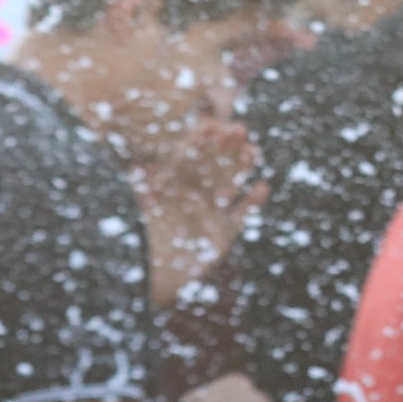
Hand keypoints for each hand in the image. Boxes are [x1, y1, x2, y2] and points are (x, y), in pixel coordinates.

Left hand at [128, 116, 262, 303]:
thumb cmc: (143, 241)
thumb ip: (145, 189)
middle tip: (239, 128)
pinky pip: (242, 213)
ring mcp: (211, 212)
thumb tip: (141, 170)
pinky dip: (252, 201)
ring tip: (253, 151)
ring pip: (230, 184)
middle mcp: (193, 195)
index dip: (201, 141)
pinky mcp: (225, 233)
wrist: (154, 276)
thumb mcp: (141, 210)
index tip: (212, 125)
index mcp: (172, 185)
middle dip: (226, 147)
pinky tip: (261, 187)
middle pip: (214, 164)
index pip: (189, 156)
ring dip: (242, 167)